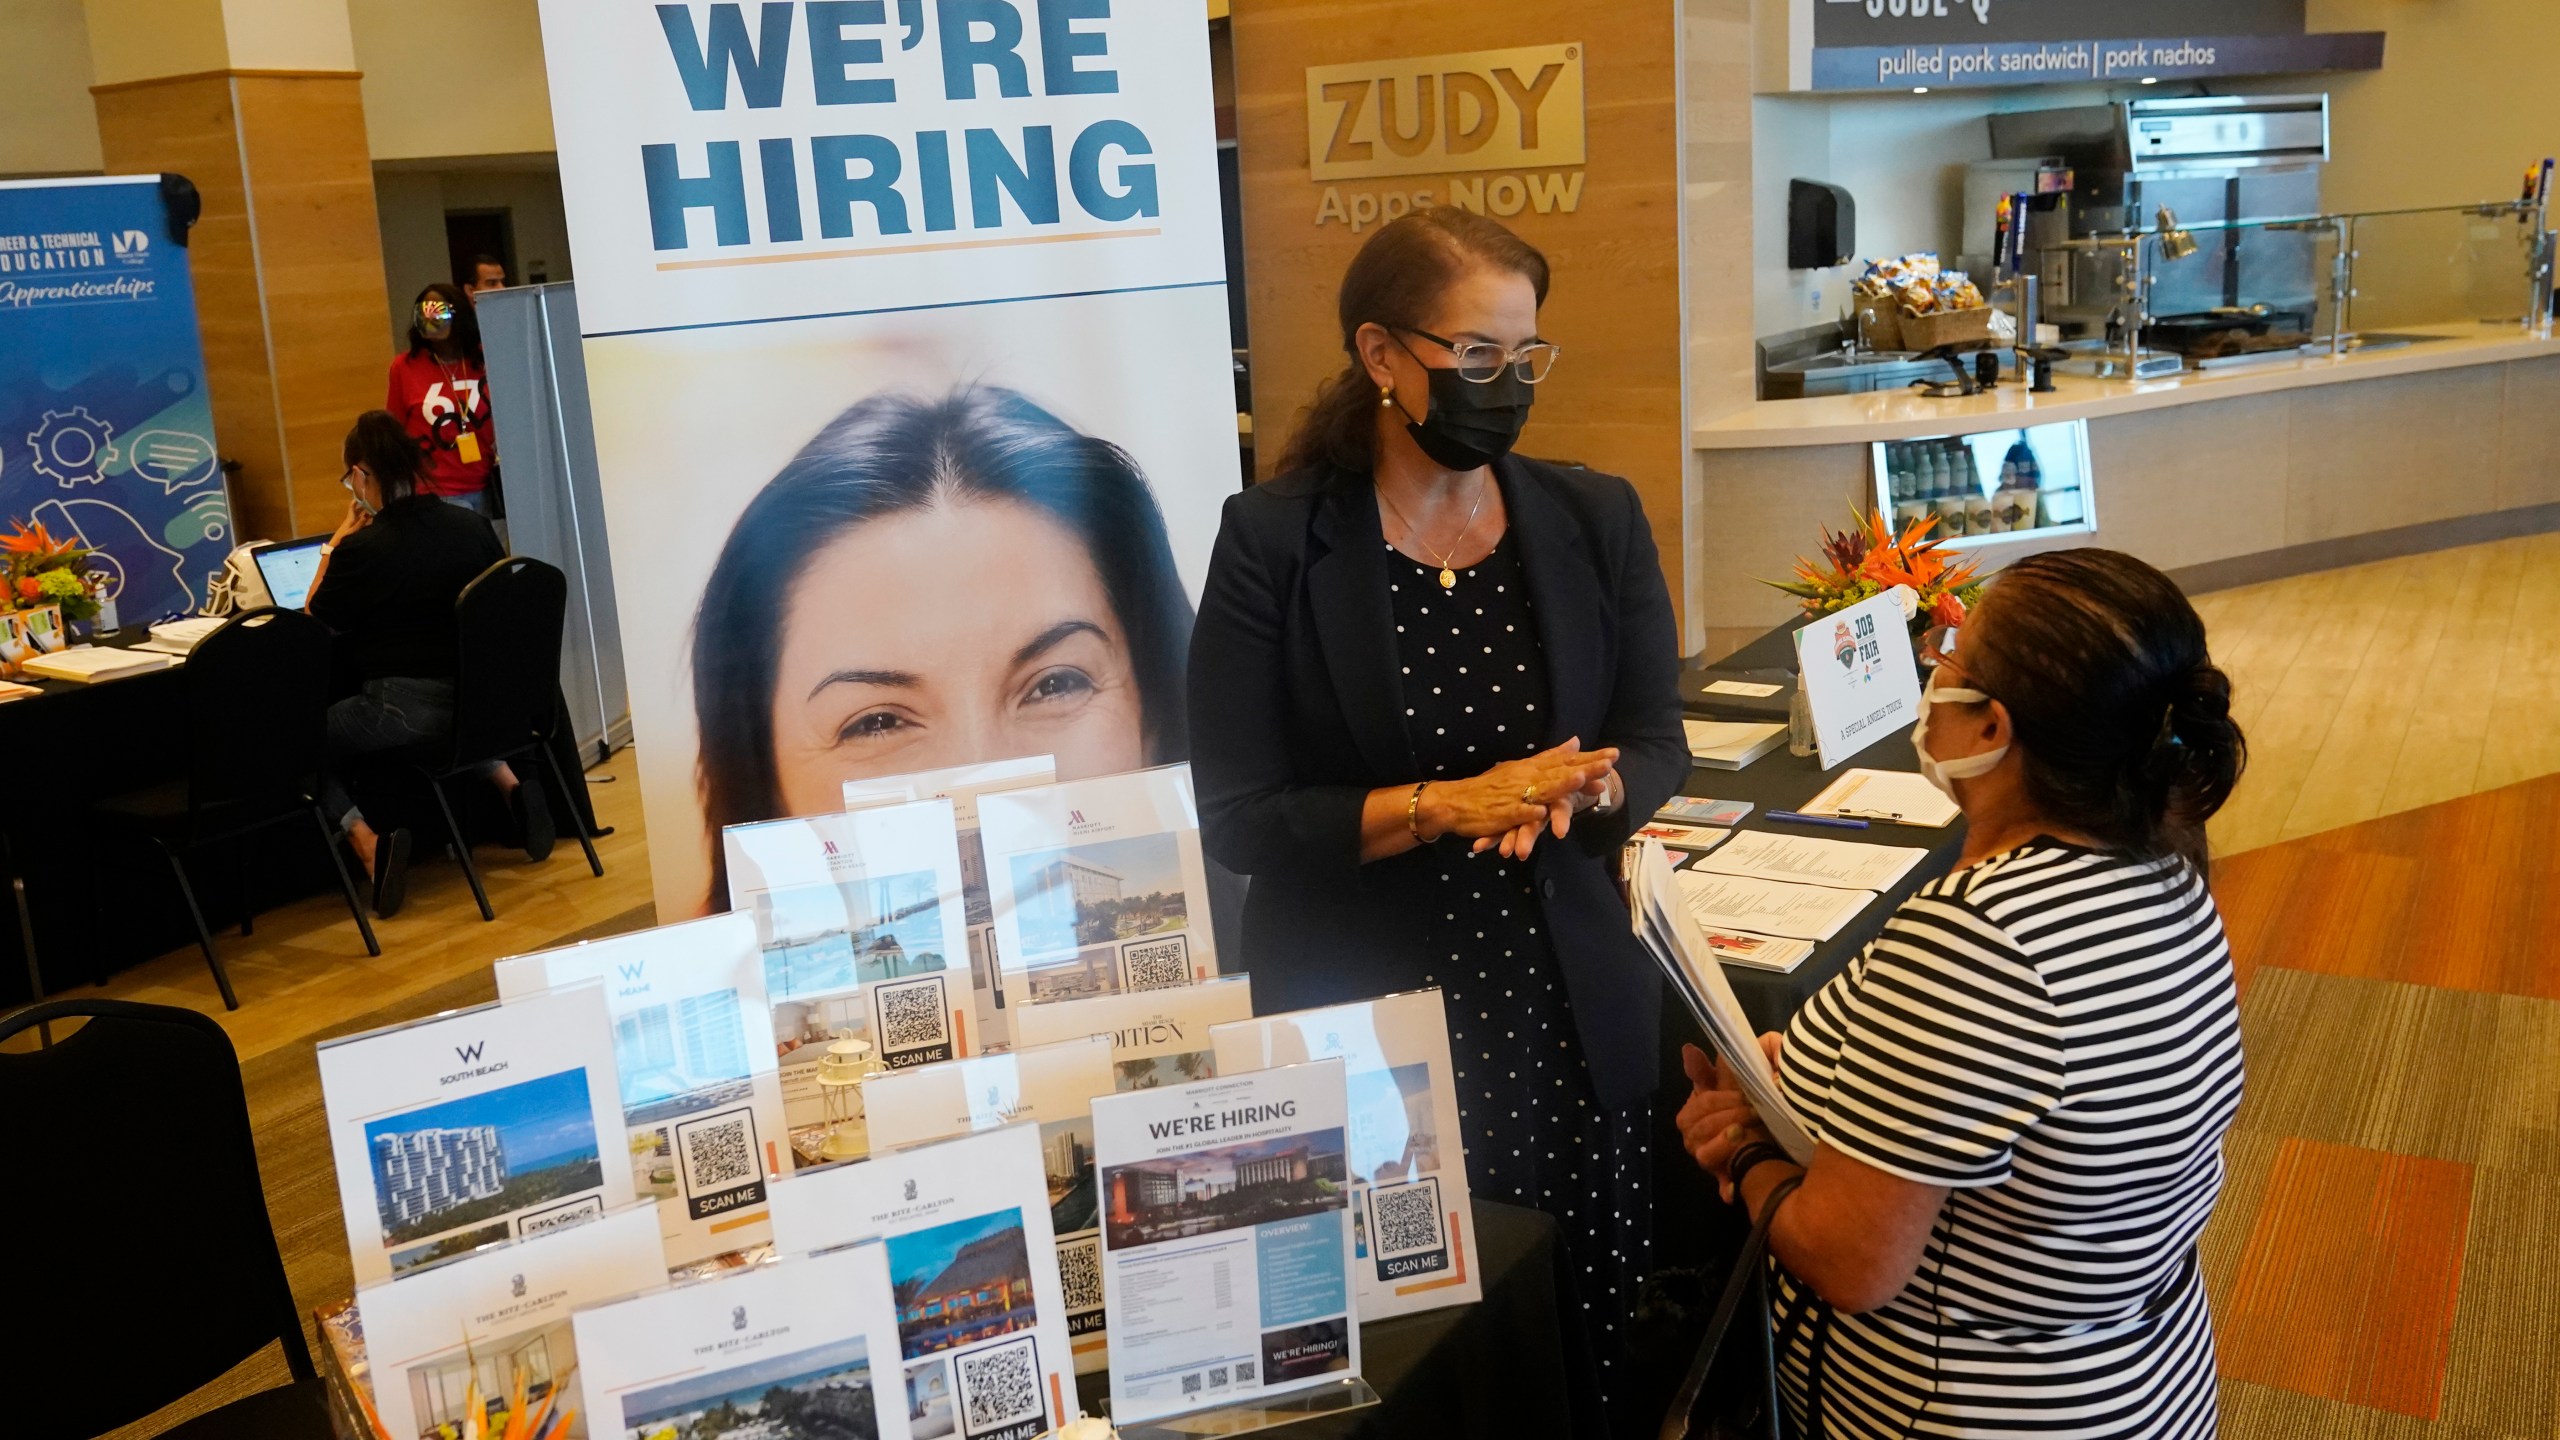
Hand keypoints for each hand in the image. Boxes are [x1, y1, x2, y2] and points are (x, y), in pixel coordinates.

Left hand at [331, 498, 369, 542]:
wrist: (336, 545)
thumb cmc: (344, 537)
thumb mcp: (354, 530)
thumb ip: (361, 522)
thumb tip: (367, 513)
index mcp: (350, 518)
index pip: (352, 507)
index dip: (356, 501)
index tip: (361, 495)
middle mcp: (350, 520)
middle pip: (356, 511)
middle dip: (362, 506)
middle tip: (370, 502)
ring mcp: (350, 524)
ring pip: (358, 516)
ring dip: (364, 512)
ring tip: (372, 510)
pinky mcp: (351, 529)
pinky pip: (359, 521)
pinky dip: (363, 519)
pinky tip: (368, 520)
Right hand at [1419, 738, 1618, 850]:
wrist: (1454, 801)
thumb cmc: (1488, 787)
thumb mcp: (1521, 768)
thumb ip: (1549, 756)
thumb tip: (1575, 742)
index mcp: (1530, 767)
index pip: (1564, 761)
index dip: (1589, 758)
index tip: (1614, 754)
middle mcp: (1525, 778)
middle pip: (1559, 772)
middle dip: (1584, 768)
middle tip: (1609, 763)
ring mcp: (1514, 795)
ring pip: (1540, 790)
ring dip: (1560, 784)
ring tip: (1580, 779)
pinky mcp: (1501, 814)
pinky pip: (1516, 813)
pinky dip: (1528, 812)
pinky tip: (1542, 813)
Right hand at [1677, 1036, 1785, 1200]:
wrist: (1761, 1134)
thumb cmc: (1739, 1104)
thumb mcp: (1726, 1082)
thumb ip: (1706, 1068)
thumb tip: (1688, 1049)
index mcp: (1691, 1112)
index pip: (1700, 1102)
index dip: (1722, 1098)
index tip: (1742, 1095)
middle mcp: (1692, 1136)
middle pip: (1703, 1125)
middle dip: (1730, 1115)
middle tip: (1754, 1110)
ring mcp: (1705, 1158)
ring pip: (1706, 1152)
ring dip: (1726, 1143)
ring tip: (1745, 1133)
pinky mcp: (1722, 1178)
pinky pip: (1720, 1184)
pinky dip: (1725, 1186)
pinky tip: (1732, 1187)